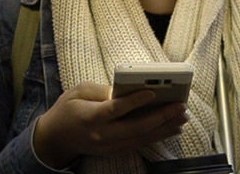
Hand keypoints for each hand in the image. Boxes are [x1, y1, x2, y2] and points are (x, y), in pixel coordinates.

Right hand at [32, 82, 187, 167]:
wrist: (56, 138)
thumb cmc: (68, 108)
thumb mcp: (78, 91)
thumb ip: (101, 90)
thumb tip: (126, 89)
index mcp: (90, 117)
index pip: (115, 109)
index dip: (134, 101)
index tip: (152, 92)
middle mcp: (101, 135)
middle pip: (135, 127)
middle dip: (160, 117)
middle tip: (180, 106)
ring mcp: (109, 146)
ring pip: (141, 138)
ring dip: (165, 128)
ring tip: (183, 117)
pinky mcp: (115, 151)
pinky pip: (140, 144)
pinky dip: (158, 136)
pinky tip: (172, 128)